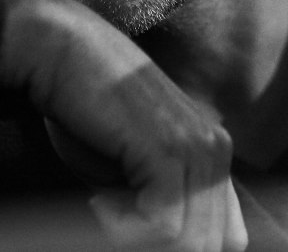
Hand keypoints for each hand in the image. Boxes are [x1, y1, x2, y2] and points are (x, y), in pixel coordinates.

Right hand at [0, 0, 246, 250]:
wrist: (60, 55)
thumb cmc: (85, 114)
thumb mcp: (133, 170)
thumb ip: (164, 202)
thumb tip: (170, 240)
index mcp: (215, 154)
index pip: (227, 237)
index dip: (179, 243)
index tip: (130, 227)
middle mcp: (217, 150)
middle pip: (210, 244)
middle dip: (153, 243)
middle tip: (112, 218)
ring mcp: (199, 148)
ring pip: (189, 242)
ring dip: (135, 237)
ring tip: (102, 206)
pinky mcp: (170, 150)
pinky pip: (164, 227)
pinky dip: (123, 229)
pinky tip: (97, 201)